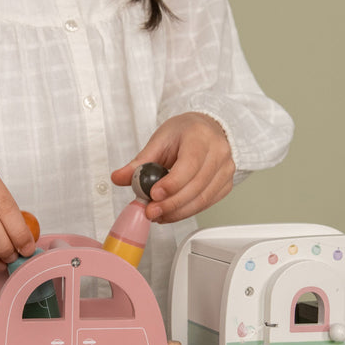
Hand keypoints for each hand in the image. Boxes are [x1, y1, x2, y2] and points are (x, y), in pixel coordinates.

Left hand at [111, 113, 234, 222]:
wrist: (206, 130)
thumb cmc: (185, 133)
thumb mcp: (159, 140)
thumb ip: (139, 162)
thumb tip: (119, 178)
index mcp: (200, 136)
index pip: (190, 164)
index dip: (172, 183)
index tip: (153, 194)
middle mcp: (218, 152)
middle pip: (196, 186)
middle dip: (171, 204)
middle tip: (151, 211)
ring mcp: (226, 169)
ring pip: (202, 199)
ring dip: (177, 212)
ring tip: (157, 214)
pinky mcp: (226, 184)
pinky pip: (206, 204)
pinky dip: (187, 212)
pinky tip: (171, 213)